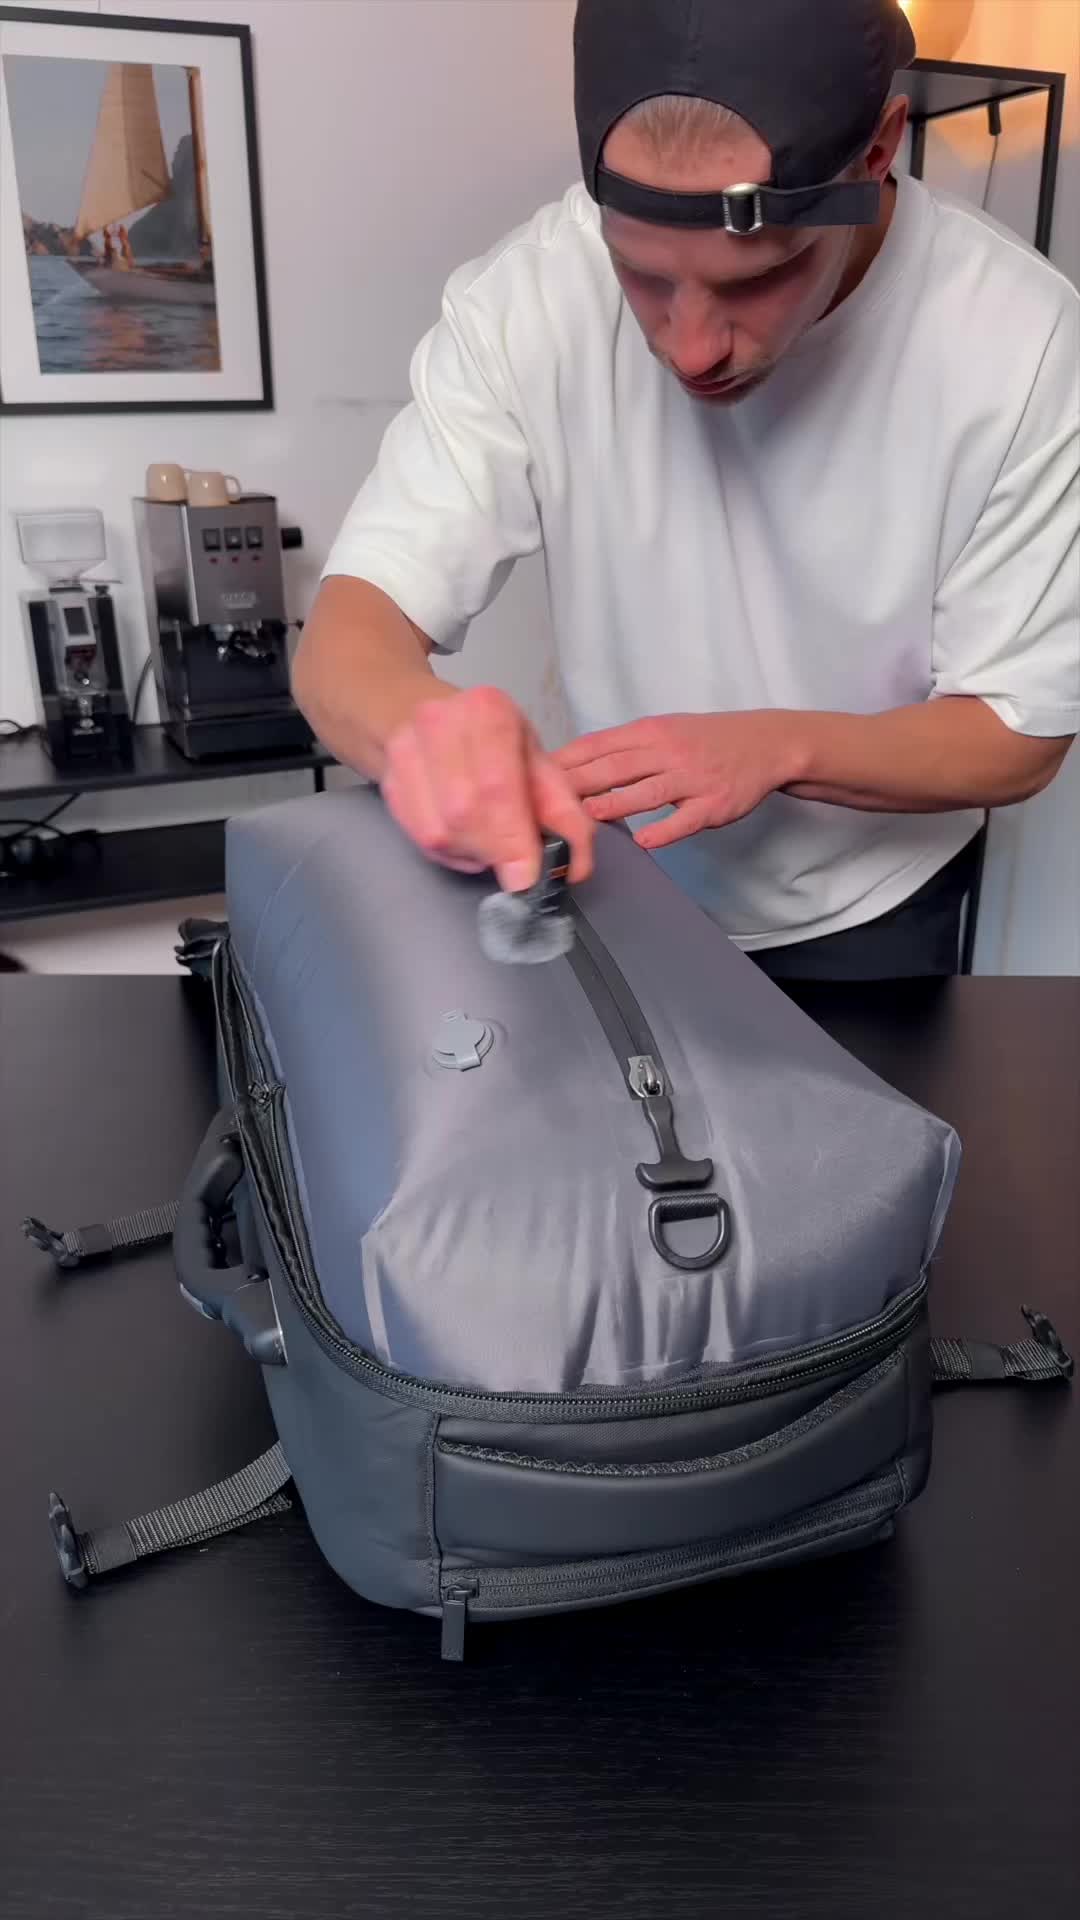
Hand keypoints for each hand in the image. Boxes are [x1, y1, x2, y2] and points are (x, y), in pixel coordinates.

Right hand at [381, 685, 593, 888]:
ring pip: (439, 832)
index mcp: (487, 711)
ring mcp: (404, 752)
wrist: (421, 715)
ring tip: (490, 843)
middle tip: (516, 869)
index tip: (526, 877)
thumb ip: (561, 808)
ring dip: (472, 853)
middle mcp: (439, 724)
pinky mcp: (389, 782)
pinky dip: (450, 852)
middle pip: (465, 814)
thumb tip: (575, 864)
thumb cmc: (489, 740)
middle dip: (496, 851)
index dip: (513, 839)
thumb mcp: (536, 760)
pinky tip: (465, 839)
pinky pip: (420, 838)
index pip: (497, 786)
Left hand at [554, 711, 803, 850]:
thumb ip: (622, 749)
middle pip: (615, 767)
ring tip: (584, 818)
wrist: (767, 743)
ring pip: (647, 791)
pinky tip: (644, 840)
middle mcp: (668, 752)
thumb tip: (573, 765)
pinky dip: (664, 830)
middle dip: (578, 783)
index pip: (599, 744)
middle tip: (543, 802)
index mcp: (650, 732)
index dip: (566, 761)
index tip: (534, 776)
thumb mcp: (663, 731)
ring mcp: (692, 778)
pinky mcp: (713, 804)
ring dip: (614, 804)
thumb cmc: (707, 740)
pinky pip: (686, 819)